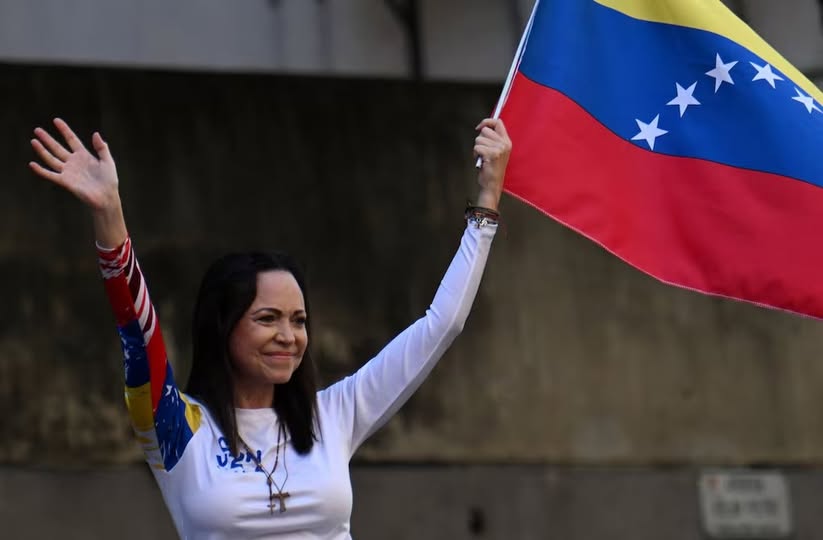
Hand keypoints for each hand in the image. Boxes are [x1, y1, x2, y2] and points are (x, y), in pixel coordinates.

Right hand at [29, 118, 126, 246]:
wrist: (106, 197)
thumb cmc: (109, 180)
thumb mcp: (108, 162)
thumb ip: (101, 148)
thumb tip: (96, 133)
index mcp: (84, 155)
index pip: (71, 139)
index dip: (64, 130)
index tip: (56, 120)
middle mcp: (74, 162)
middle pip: (58, 148)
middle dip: (48, 139)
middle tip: (37, 130)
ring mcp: (68, 171)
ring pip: (51, 159)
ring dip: (42, 151)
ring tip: (33, 141)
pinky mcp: (65, 181)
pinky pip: (50, 175)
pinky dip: (41, 171)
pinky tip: (32, 164)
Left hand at [473, 118, 511, 211]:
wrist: (492, 185)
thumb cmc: (492, 170)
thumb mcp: (497, 151)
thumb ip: (493, 139)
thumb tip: (483, 128)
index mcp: (507, 142)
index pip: (498, 123)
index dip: (487, 122)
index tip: (480, 127)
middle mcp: (504, 144)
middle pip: (485, 130)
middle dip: (480, 139)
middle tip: (483, 150)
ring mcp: (499, 149)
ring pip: (479, 139)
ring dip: (477, 148)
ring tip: (482, 157)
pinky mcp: (492, 154)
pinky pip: (477, 147)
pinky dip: (475, 154)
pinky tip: (480, 160)